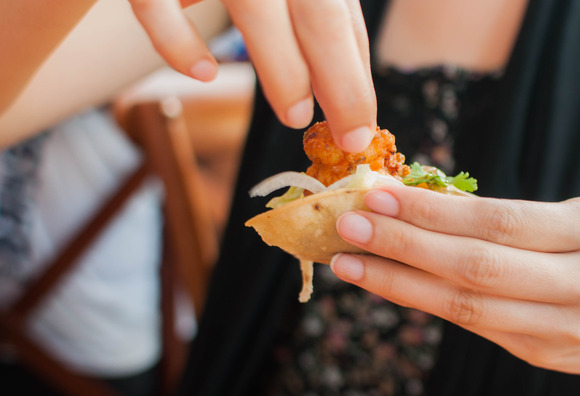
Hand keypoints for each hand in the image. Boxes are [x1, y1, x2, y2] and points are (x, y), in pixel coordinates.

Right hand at [128, 0, 375, 150]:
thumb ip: (307, 12)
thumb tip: (340, 86)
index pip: (341, 11)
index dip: (357, 70)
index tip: (365, 124)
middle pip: (318, 11)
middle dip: (342, 81)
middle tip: (351, 137)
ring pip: (255, 4)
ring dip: (283, 68)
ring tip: (296, 116)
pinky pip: (154, 1)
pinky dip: (178, 40)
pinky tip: (204, 72)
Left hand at [330, 185, 579, 375]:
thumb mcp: (567, 220)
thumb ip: (500, 217)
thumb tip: (414, 201)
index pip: (498, 222)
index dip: (433, 213)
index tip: (378, 195)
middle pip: (478, 266)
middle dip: (404, 246)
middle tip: (348, 225)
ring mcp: (566, 329)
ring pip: (467, 305)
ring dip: (399, 282)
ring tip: (349, 262)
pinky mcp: (543, 356)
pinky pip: (470, 324)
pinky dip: (422, 301)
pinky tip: (386, 284)